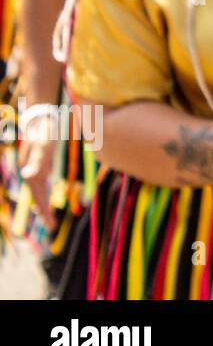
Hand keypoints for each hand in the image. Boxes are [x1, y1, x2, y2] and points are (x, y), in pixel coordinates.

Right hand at [18, 114, 59, 232]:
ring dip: (43, 203)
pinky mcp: (39, 164)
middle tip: (52, 227)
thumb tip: (28, 176)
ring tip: (49, 218)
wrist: (42, 119)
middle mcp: (32, 172)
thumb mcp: (43, 145)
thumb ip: (36, 161)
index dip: (44, 210)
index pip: (38, 196)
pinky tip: (46, 196)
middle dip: (44, 211)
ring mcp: (35, 168)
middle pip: (37, 196)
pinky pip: (40, 183)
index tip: (51, 225)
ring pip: (38, 190)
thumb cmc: (44, 132)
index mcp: (33, 172)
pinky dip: (43, 192)